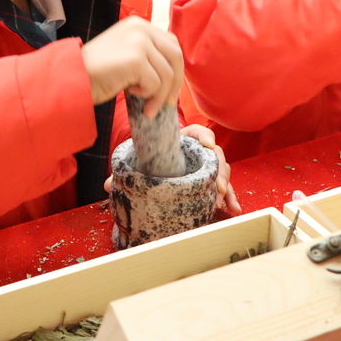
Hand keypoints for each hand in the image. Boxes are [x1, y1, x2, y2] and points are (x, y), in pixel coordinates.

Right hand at [82, 16, 182, 117]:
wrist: (71, 78)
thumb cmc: (96, 72)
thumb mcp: (125, 54)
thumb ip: (147, 54)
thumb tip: (173, 73)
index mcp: (139, 24)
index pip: (172, 44)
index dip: (176, 68)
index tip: (171, 89)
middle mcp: (141, 28)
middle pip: (175, 56)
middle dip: (175, 83)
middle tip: (167, 104)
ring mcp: (139, 42)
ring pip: (167, 73)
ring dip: (159, 95)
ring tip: (146, 106)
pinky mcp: (136, 59)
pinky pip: (156, 83)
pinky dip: (147, 95)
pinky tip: (131, 94)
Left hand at [102, 125, 242, 213]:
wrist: (157, 162)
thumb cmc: (151, 158)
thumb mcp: (139, 161)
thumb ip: (127, 171)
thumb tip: (107, 185)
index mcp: (183, 140)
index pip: (196, 132)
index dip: (204, 136)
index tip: (207, 144)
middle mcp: (198, 151)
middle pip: (214, 154)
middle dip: (218, 169)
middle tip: (217, 184)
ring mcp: (206, 166)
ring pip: (222, 170)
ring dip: (224, 184)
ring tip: (221, 197)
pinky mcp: (210, 181)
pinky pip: (224, 187)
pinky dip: (230, 196)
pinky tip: (233, 208)